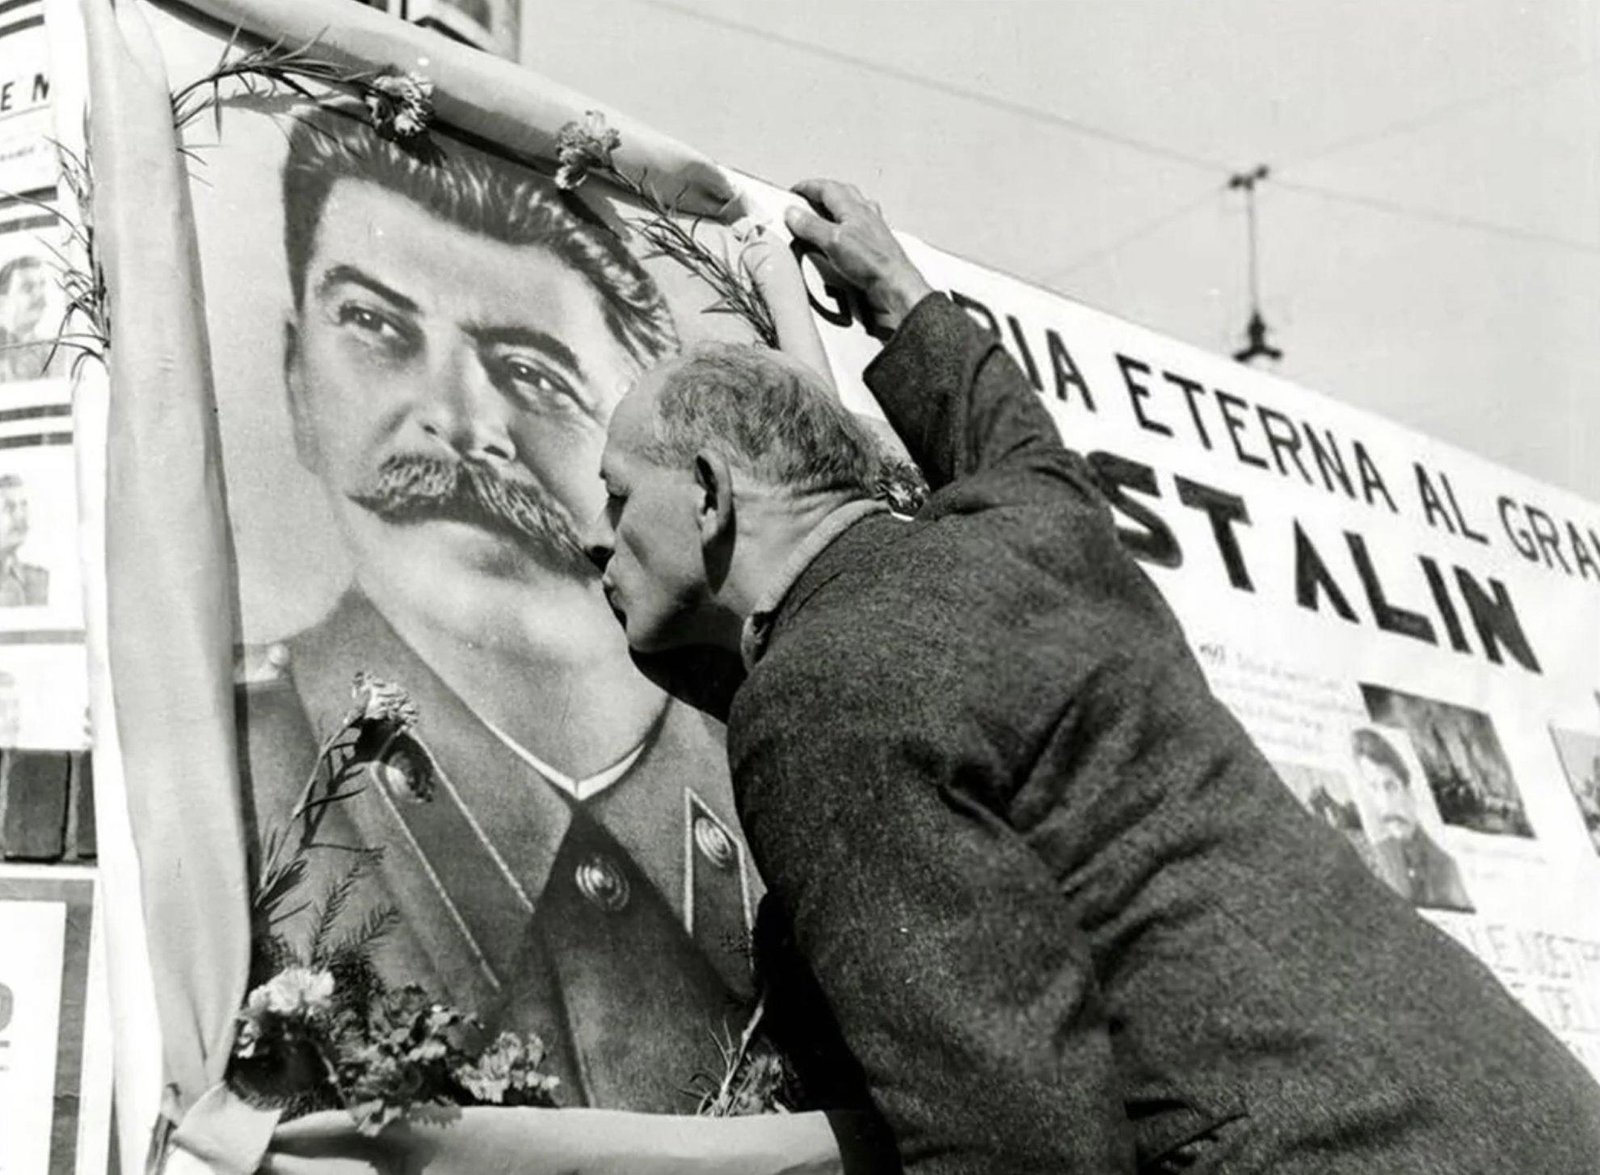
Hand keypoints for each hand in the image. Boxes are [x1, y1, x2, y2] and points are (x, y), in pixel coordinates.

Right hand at [785, 179, 934, 333]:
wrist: (894, 285)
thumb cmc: (873, 262)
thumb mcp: (833, 241)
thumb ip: (811, 226)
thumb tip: (794, 214)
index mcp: (853, 206)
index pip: (826, 187)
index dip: (807, 187)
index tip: (794, 192)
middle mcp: (865, 214)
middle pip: (841, 193)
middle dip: (823, 193)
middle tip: (808, 199)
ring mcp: (873, 230)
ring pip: (852, 209)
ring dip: (836, 209)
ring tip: (822, 216)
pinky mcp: (875, 247)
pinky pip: (858, 230)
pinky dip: (845, 229)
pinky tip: (841, 240)